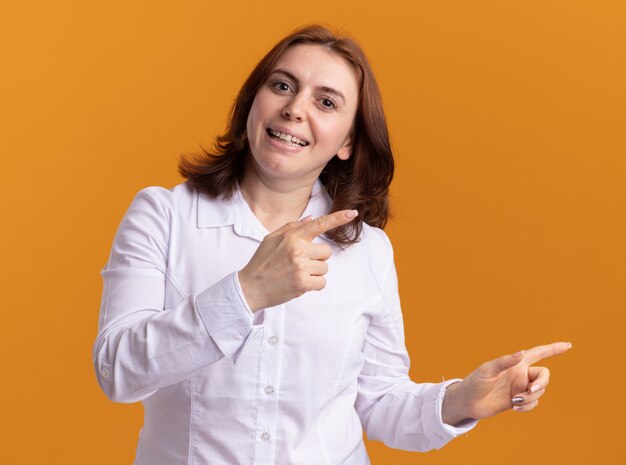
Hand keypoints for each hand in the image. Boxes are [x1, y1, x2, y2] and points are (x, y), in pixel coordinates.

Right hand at [238, 210, 357, 310]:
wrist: (250, 287)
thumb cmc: (262, 262)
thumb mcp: (272, 239)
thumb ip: (292, 228)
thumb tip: (312, 219)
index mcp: (292, 237)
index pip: (319, 224)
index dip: (337, 218)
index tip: (352, 213)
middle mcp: (298, 250)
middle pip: (326, 251)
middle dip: (317, 258)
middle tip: (299, 263)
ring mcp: (301, 267)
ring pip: (325, 268)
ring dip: (314, 272)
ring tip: (296, 274)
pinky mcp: (302, 284)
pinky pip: (322, 282)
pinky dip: (314, 285)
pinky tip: (299, 283)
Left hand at [442, 342, 571, 424]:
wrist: (468, 402)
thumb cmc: (475, 382)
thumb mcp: (488, 370)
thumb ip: (504, 362)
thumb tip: (521, 353)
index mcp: (515, 363)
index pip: (538, 353)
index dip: (553, 349)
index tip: (568, 345)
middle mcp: (520, 374)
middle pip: (544, 376)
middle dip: (541, 384)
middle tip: (530, 391)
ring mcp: (520, 388)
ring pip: (539, 392)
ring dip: (531, 397)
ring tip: (515, 401)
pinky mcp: (518, 401)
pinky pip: (533, 403)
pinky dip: (528, 406)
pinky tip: (516, 407)